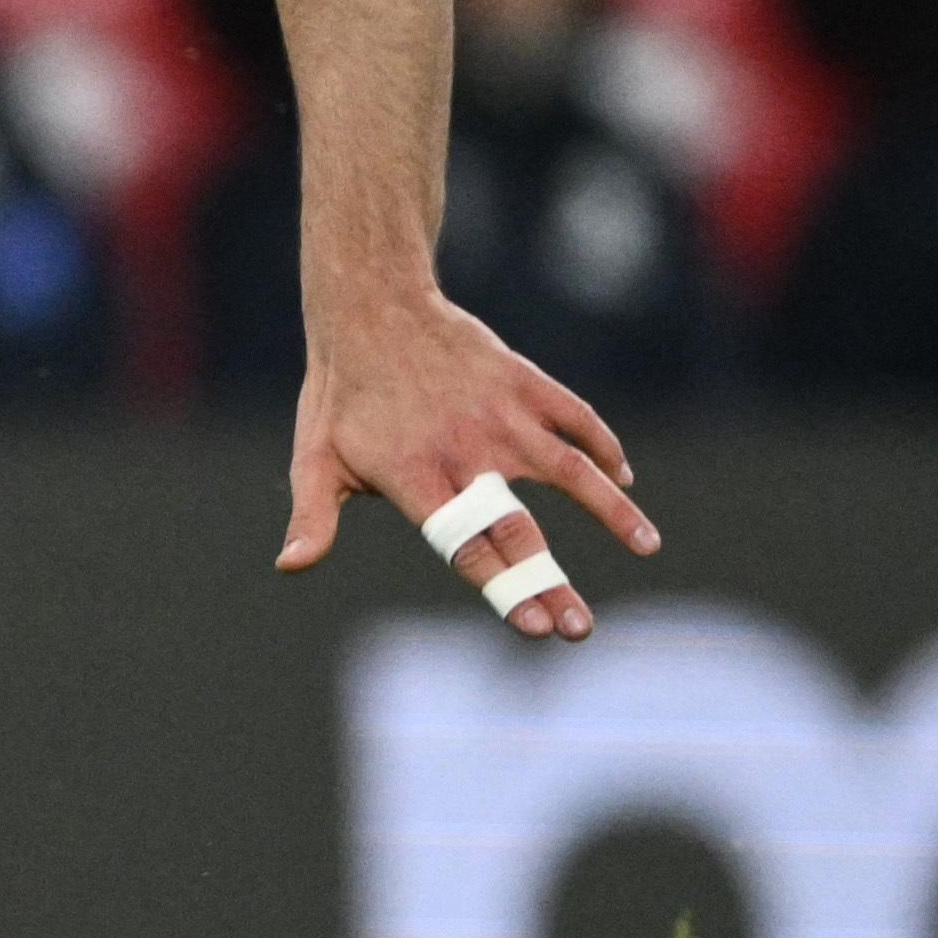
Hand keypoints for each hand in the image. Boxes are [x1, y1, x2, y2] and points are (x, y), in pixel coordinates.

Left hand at [278, 290, 659, 639]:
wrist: (372, 309)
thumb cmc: (340, 396)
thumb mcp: (314, 458)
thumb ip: (312, 516)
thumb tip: (289, 566)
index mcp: (414, 478)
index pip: (463, 546)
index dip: (500, 587)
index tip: (533, 627)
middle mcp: (464, 450)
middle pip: (517, 529)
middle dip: (549, 582)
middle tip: (579, 629)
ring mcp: (501, 414)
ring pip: (569, 468)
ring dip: (612, 509)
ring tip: (647, 544)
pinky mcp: (522, 382)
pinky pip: (575, 417)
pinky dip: (603, 446)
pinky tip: (623, 478)